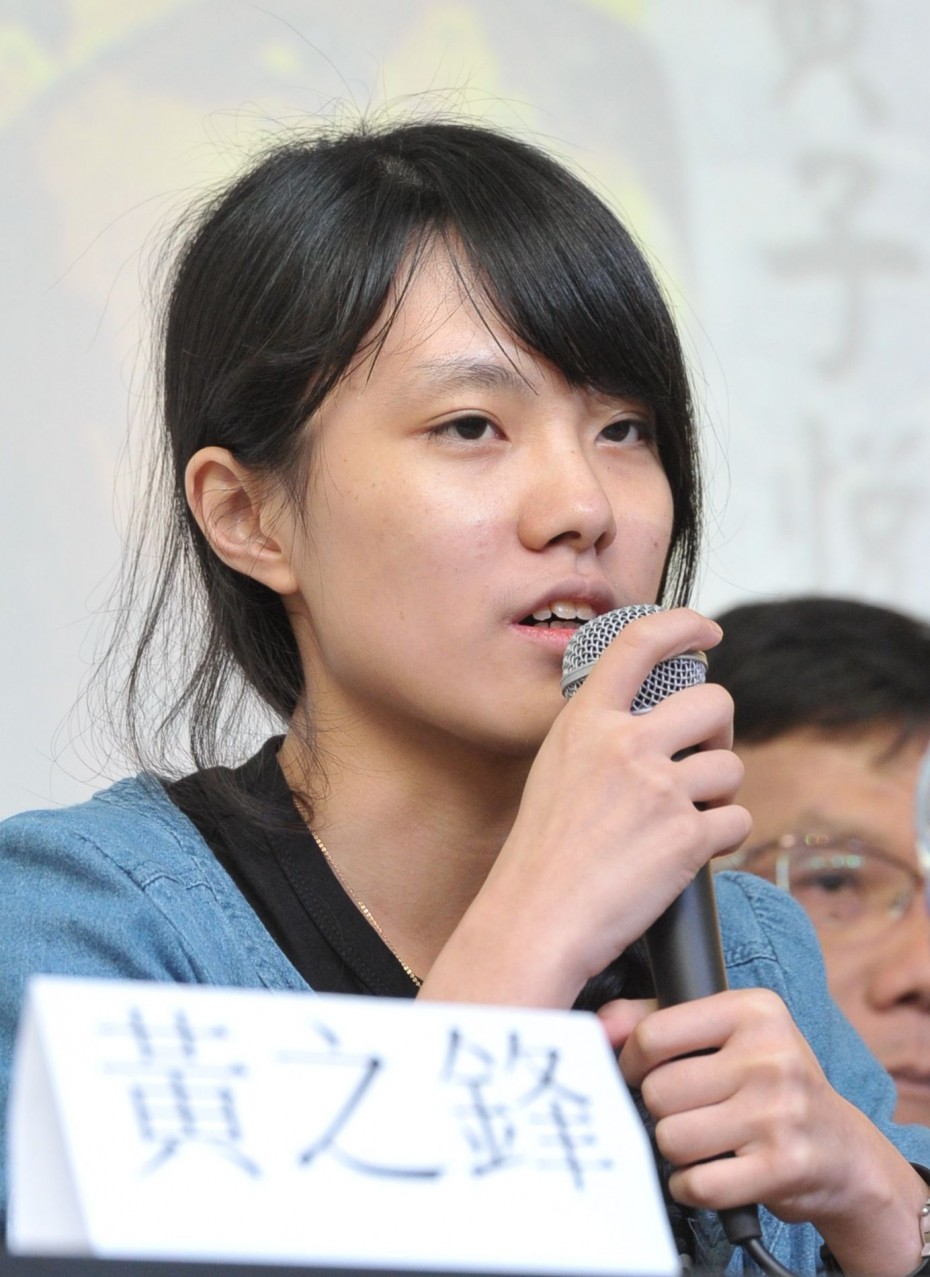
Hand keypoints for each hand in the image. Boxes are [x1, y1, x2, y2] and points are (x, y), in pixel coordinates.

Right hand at [424, 607, 750, 1006]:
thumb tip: (657, 715)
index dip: (683, 625)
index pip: (639, 643)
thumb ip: (602, 734)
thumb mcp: (558, 768)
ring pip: (731, 765)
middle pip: (714, 701)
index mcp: (586, 722)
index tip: (707, 631)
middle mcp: (624, 745)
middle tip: (703, 757)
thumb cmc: (544, 851)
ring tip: (689, 817)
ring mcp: (659, 790)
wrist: (538, 918)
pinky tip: (692, 851)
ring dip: (721, 792)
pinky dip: (724, 837)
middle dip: (719, 730)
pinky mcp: (687, 838)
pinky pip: (738, 820)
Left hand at [602, 989, 929, 1276]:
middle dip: (662, 1110)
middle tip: (689, 1112)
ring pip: (672, 1138)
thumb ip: (657, 1019)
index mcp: (754, 1010)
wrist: (842, 1151)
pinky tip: (709, 1172)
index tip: (642, 1074)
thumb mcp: (727, 1034)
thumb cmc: (771, 1085)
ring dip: (676, 1150)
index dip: (634, 1062)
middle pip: (659, 1091)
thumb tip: (599, 1024)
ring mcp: (780, 1112)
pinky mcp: (784, 1166)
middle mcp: (771, 1055)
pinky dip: (691, 1186)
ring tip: (703, 1140)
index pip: (654, 1034)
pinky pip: (697, 1183)